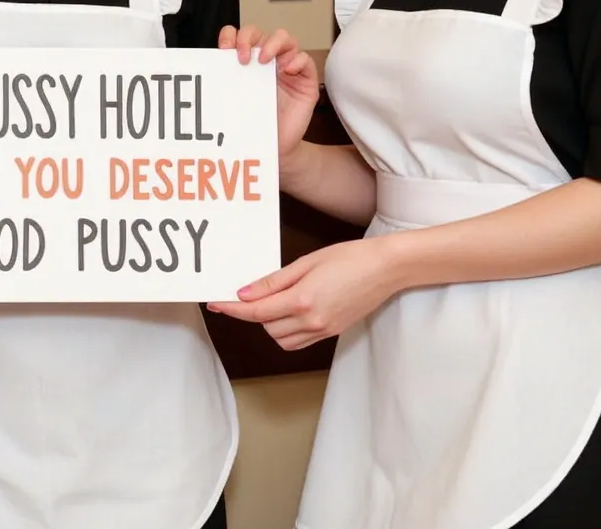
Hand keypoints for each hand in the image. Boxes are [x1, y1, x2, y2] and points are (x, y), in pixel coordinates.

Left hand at [208, 238, 396, 349]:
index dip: (232, 309)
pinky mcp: (332, 332)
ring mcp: (323, 330)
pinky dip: (287, 331)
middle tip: (251, 293)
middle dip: (253, 313)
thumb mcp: (306, 263)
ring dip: (270, 324)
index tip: (215, 304)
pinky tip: (289, 313)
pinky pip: (299, 342)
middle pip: (266, 327)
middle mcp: (312, 321)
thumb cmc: (349, 258)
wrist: (386, 269)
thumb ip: (273, 282)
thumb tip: (244, 294)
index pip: (256, 311)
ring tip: (274, 302)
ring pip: (281, 339)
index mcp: (302, 300)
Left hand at [220, 25, 319, 160]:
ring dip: (274, 43)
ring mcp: (288, 68)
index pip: (237, 36)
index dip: (230, 36)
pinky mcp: (306, 79)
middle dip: (248, 38)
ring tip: (266, 60)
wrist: (276, 148)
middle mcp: (267, 61)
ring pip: (285, 38)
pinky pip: (305, 59)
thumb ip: (226, 85)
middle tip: (243, 58)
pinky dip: (296, 60)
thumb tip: (208, 75)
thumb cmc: (255, 125)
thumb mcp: (235, 102)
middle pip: (259, 32)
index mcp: (247, 63)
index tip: (223, 50)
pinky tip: (287, 70)